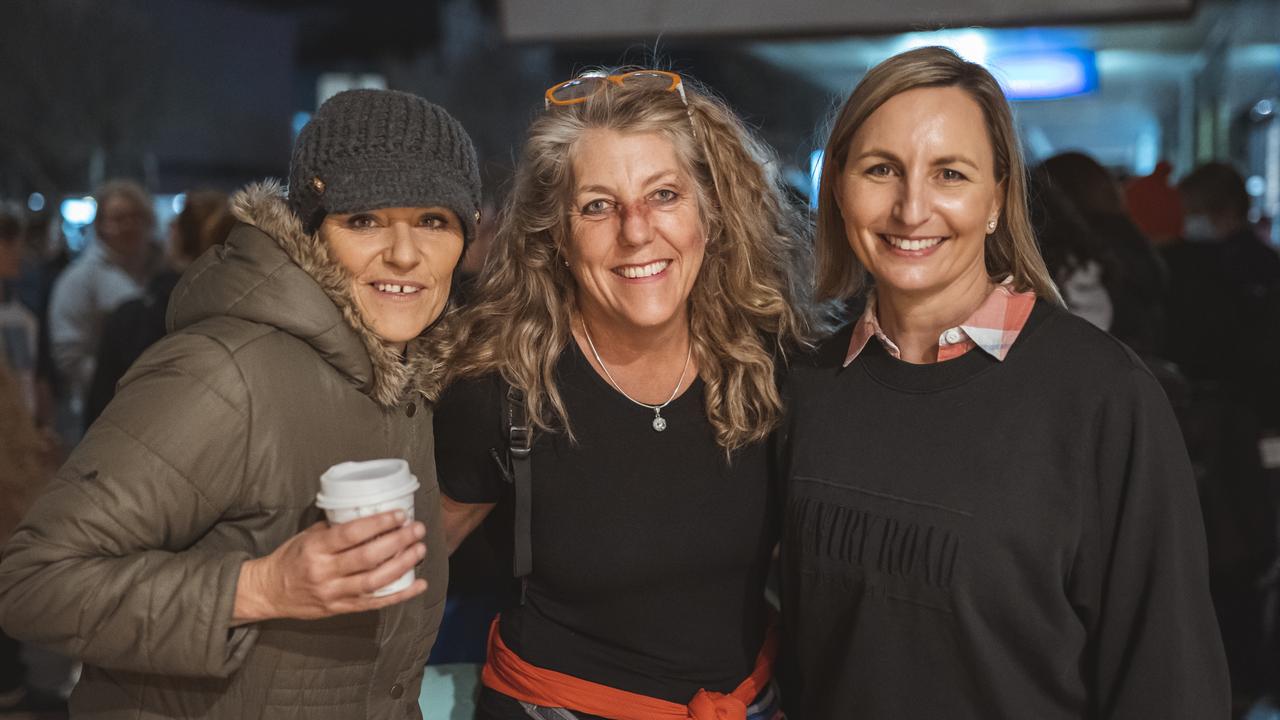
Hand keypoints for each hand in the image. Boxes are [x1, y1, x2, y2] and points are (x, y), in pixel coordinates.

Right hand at [232, 510, 426, 623]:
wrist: (268, 592)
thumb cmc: (291, 558)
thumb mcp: (307, 536)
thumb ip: (335, 528)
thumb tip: (368, 515)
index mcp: (315, 548)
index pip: (351, 534)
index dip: (378, 524)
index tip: (399, 515)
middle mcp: (324, 572)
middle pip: (367, 557)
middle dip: (397, 541)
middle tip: (417, 529)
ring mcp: (333, 593)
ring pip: (374, 581)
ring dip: (402, 565)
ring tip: (419, 550)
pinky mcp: (340, 609)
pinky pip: (374, 603)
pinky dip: (399, 595)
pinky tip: (418, 585)